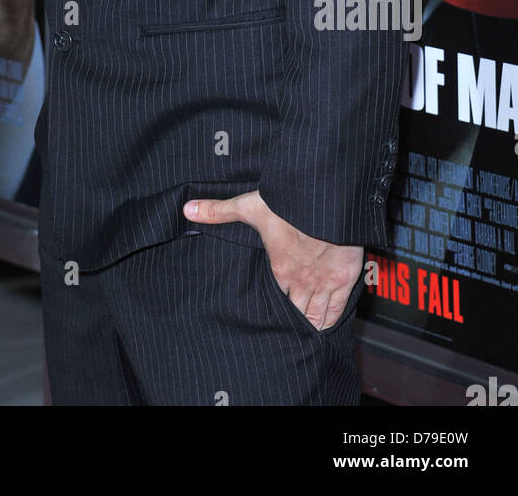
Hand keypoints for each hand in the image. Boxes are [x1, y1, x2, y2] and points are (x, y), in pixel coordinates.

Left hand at [183, 189, 363, 330]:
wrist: (326, 196)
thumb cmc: (289, 201)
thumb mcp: (250, 205)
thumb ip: (219, 210)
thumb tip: (188, 210)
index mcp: (280, 270)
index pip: (273, 301)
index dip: (269, 311)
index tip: (265, 319)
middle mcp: (302, 282)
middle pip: (295, 314)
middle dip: (289, 324)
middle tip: (283, 334)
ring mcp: (325, 282)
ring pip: (316, 317)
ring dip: (309, 325)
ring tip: (303, 336)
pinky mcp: (346, 278)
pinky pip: (338, 309)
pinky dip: (331, 320)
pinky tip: (325, 327)